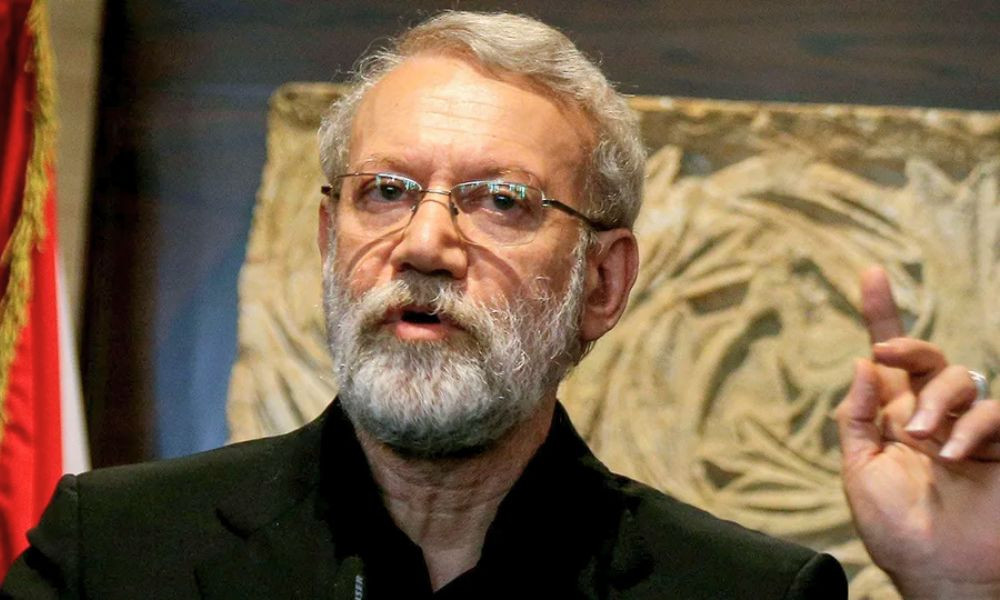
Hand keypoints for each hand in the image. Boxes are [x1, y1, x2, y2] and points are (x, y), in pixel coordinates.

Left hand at [836, 266, 999, 598]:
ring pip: (962, 378)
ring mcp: (970, 431)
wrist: (938, 573)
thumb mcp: (860, 470)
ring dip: (938, 400)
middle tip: (884, 360)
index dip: (880, 314)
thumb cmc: (896, 529)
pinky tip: (957, 452)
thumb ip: (857, 417)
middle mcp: (932, 416)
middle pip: (927, 357)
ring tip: (924, 440)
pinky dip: (975, 425)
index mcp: (892, 418)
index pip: (888, 359)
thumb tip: (861, 363)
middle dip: (908, 347)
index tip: (870, 272)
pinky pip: (996, 413)